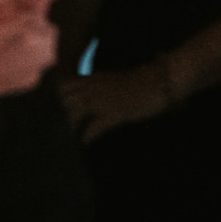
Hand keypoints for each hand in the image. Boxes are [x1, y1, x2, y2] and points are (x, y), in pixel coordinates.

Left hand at [58, 63, 175, 141]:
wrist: (158, 82)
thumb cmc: (142, 81)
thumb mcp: (115, 79)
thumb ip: (102, 85)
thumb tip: (95, 91)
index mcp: (94, 79)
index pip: (65, 87)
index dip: (62, 98)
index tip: (64, 107)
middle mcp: (93, 89)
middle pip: (67, 102)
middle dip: (66, 112)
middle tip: (69, 124)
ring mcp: (102, 102)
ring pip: (75, 114)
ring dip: (73, 125)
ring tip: (74, 134)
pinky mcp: (113, 115)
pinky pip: (93, 127)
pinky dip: (87, 136)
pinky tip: (85, 142)